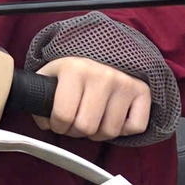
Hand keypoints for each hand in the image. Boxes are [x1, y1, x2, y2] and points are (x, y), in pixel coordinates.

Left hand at [33, 57, 151, 141]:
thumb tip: (43, 123)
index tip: (57, 122)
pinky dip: (124, 129)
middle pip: (86, 127)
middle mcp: (102, 75)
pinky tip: (113, 116)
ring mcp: (125, 83)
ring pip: (110, 131)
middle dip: (76, 132)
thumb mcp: (51, 74)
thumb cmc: (74, 70)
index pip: (63, 115)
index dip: (57, 126)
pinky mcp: (143, 92)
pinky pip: (135, 127)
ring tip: (92, 120)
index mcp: (75, 69)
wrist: (104, 51)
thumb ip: (40, 96)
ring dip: (98, 133)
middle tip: (74, 124)